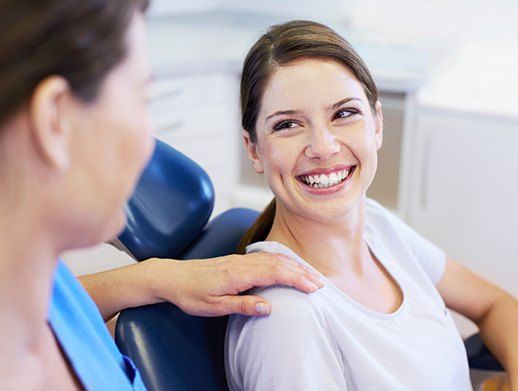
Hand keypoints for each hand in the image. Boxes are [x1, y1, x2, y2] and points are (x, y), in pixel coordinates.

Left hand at [146, 252, 323, 316]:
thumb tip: (269, 307)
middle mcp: (242, 262)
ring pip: (273, 258)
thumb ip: (242, 305)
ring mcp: (240, 259)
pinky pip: (265, 257)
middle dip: (302, 272)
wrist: (173, 276)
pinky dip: (282, 261)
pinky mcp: (237, 260)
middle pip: (279, 263)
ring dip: (294, 265)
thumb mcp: (214, 306)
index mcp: (238, 274)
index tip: (314, 287)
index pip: (275, 273)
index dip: (297, 279)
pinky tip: (287, 265)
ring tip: (310, 275)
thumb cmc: (191, 294)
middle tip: (321, 283)